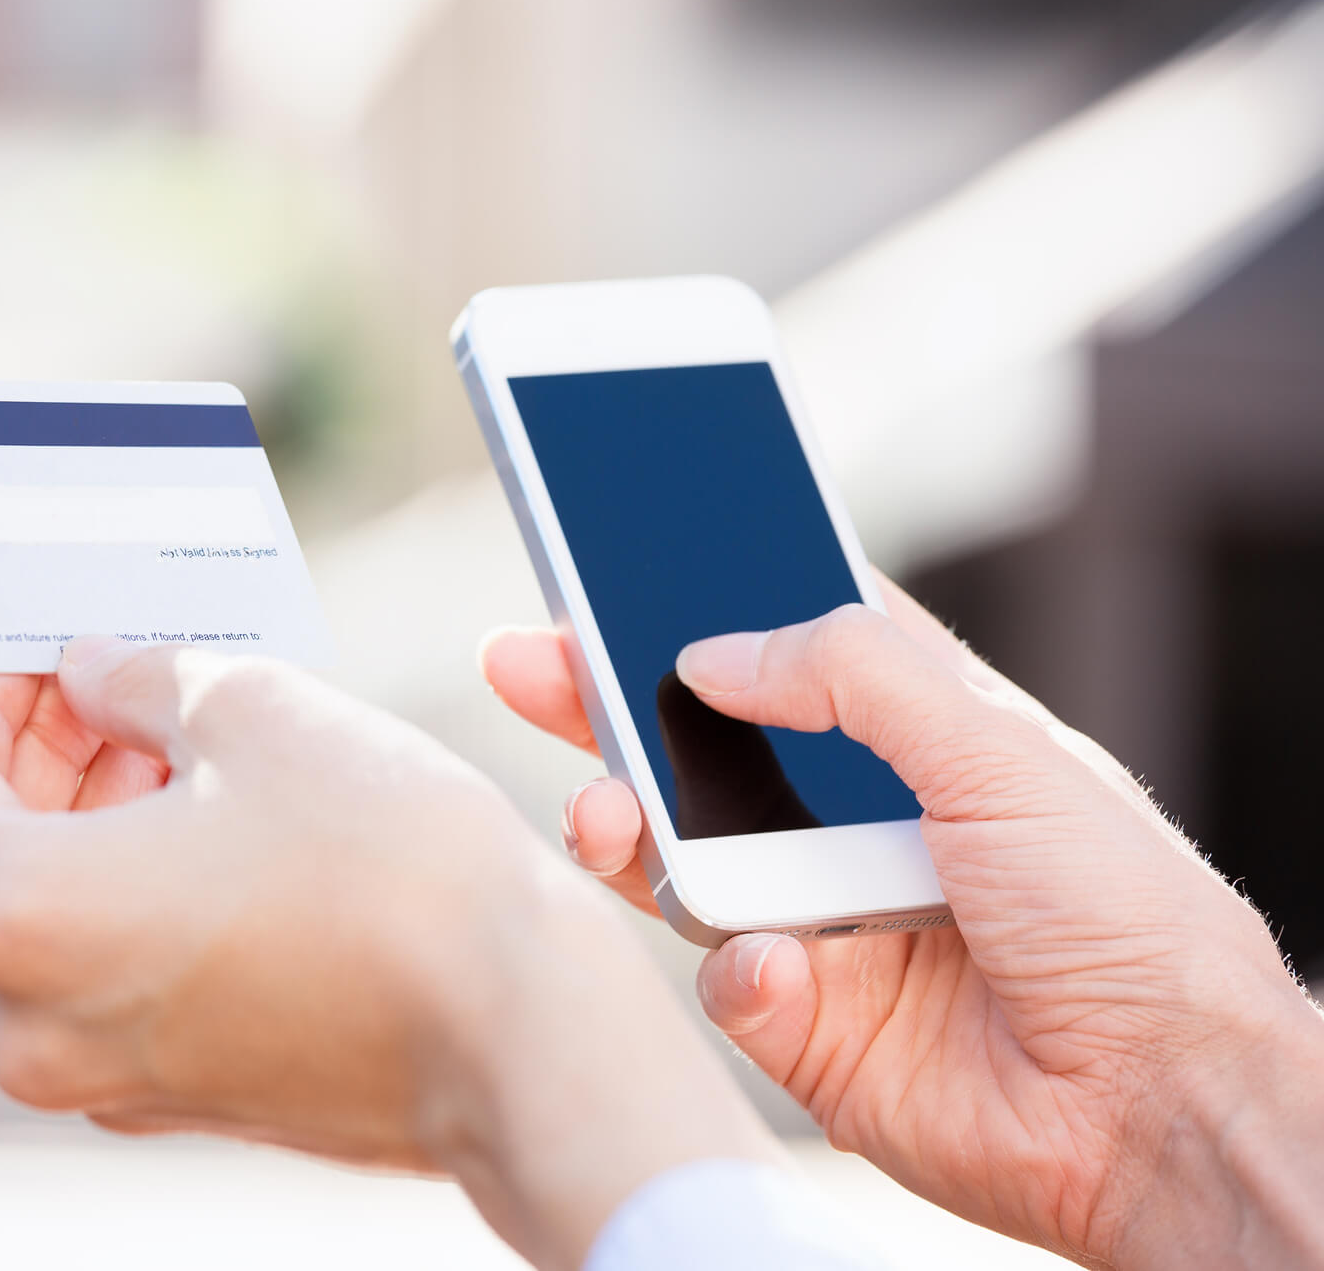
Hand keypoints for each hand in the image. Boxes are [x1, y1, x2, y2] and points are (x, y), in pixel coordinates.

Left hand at [0, 640, 778, 1269]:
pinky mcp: (178, 1100)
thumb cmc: (386, 863)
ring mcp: (102, 1079)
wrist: (520, 1035)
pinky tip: (217, 832)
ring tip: (181, 745)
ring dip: (95, 826)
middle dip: (43, 757)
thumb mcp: (250, 710)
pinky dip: (136, 902)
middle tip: (111, 682)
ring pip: (54, 926)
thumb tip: (94, 671)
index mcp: (14, 919)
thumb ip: (137, 677)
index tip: (31, 651)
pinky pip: (114, 982)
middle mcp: (30, 1023)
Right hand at [481, 579, 1323, 1266]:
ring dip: (626, 829)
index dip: (702, 611)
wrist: (1158, 1110)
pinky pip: (723, 978)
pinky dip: (737, 968)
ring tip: (596, 811)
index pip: (789, 655)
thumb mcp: (1000, 750)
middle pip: (704, 752)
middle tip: (526, 664)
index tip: (615, 573)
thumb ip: (855, 676)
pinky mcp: (804, 1023)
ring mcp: (825, 925)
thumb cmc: (1121, 916)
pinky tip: (775, 963)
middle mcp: (859, 828)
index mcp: (922, 745)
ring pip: (682, 863)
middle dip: (609, 708)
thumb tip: (715, 647)